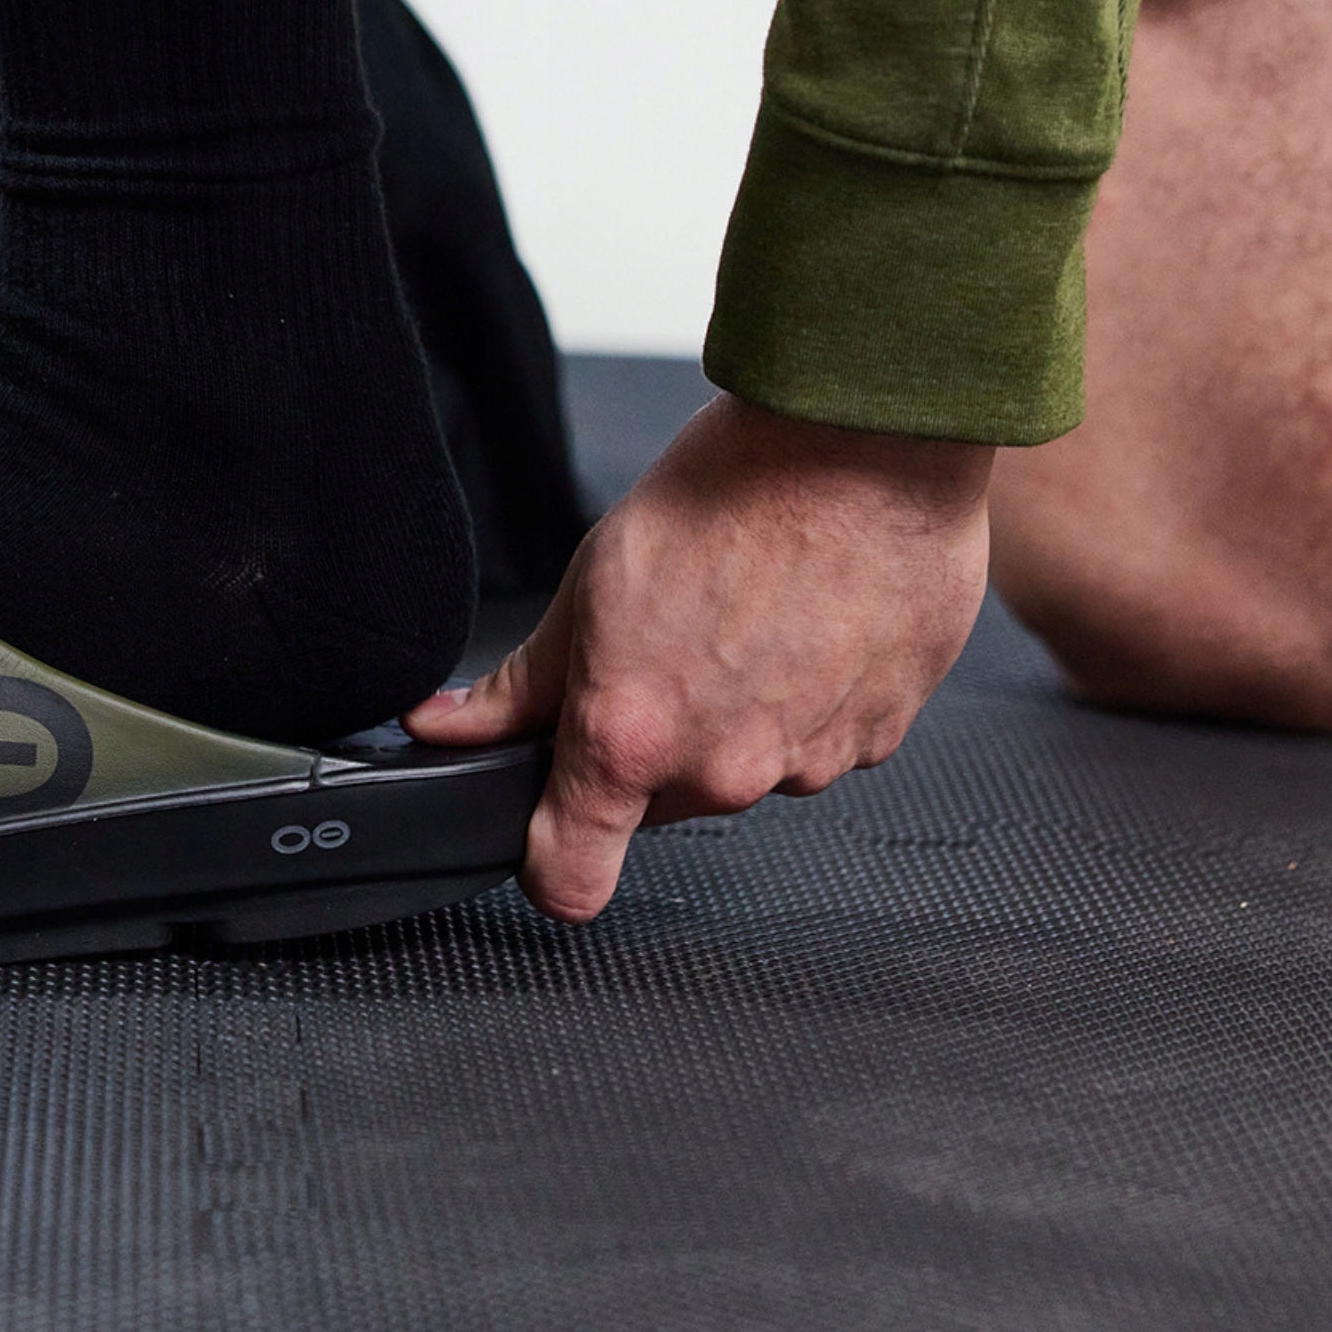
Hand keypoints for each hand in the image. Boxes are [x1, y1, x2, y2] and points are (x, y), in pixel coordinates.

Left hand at [405, 393, 989, 920]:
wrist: (862, 449)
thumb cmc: (731, 494)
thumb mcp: (589, 582)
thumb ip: (521, 685)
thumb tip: (450, 725)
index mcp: (633, 740)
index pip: (571, 882)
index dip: (548, 863)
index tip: (548, 831)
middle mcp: (724, 770)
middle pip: (661, 800)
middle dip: (649, 740)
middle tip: (665, 643)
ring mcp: (812, 762)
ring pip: (744, 766)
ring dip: (734, 715)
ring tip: (742, 614)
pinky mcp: (880, 738)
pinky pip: (820, 740)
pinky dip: (807, 697)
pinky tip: (804, 620)